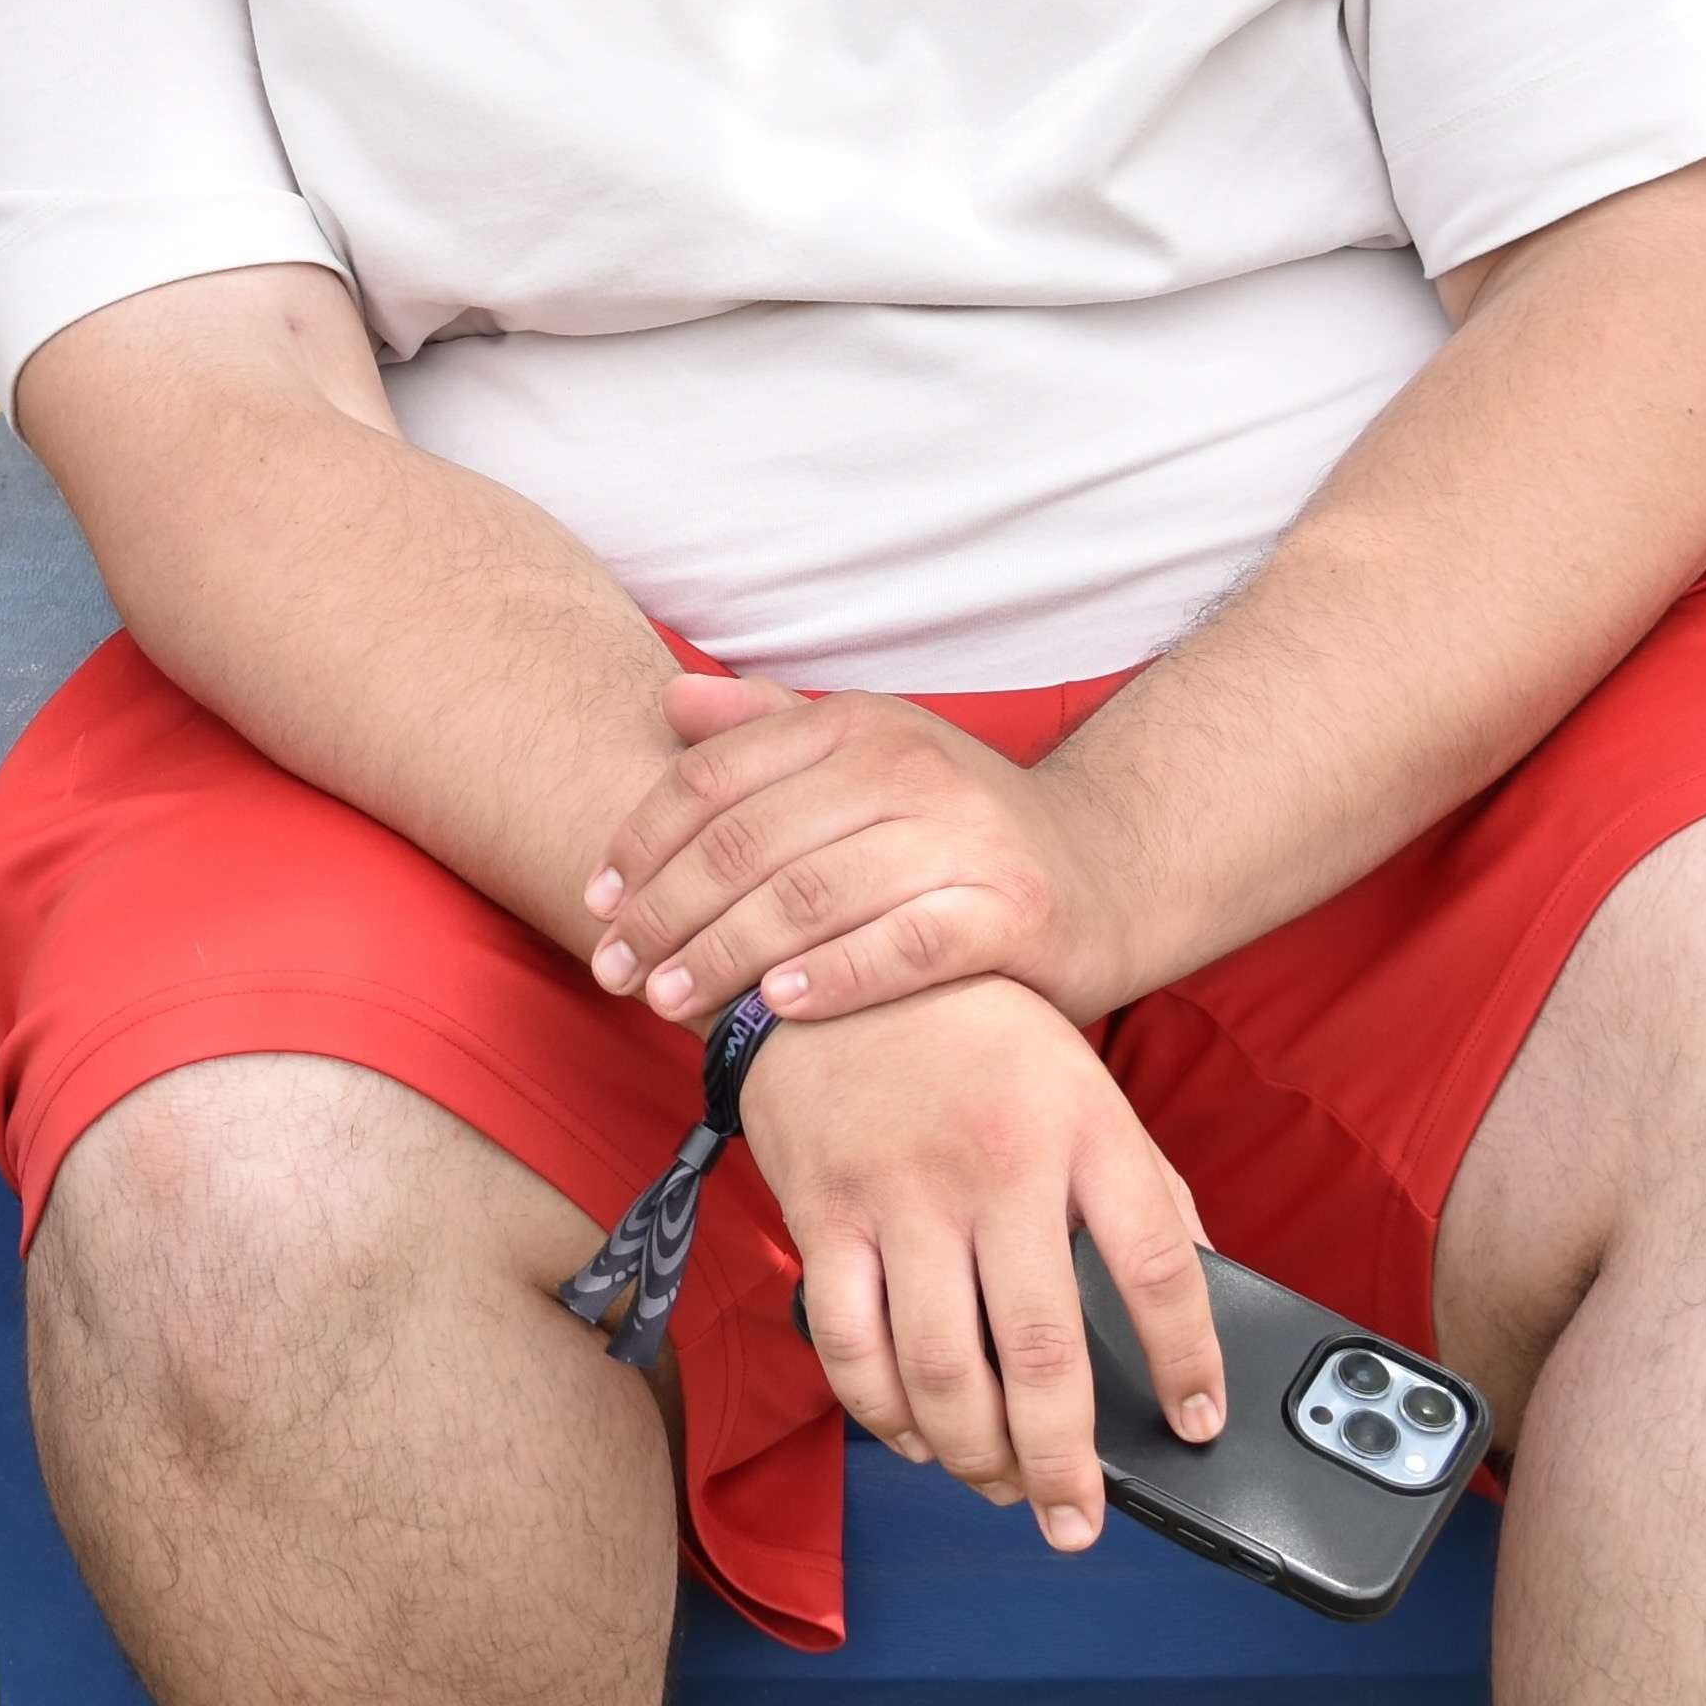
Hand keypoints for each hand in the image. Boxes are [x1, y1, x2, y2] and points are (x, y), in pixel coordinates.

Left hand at [587, 670, 1142, 1030]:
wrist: (1109, 868)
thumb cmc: (958, 821)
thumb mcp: (867, 754)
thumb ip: (767, 728)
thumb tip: (669, 698)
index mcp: (856, 724)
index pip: (716, 776)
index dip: (642, 840)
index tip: (596, 901)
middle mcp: (907, 767)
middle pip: (747, 843)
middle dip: (664, 911)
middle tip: (614, 972)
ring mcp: (961, 839)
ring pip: (809, 896)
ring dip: (724, 954)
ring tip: (666, 1001)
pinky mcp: (1009, 913)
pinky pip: (901, 947)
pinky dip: (832, 977)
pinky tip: (777, 1006)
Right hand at [742, 978, 1225, 1554]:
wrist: (837, 959)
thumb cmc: (978, 1034)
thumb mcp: (1087, 1085)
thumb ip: (1145, 1187)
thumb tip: (1203, 1293)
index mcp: (1082, 1127)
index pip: (1160, 1267)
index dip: (1189, 1360)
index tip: (1198, 1423)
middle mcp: (996, 1164)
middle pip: (1045, 1349)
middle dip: (1066, 1464)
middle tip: (1077, 1522)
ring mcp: (902, 1191)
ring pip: (943, 1368)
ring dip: (977, 1456)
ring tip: (1002, 1488)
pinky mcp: (823, 1210)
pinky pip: (849, 1343)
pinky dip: (884, 1413)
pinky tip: (918, 1438)